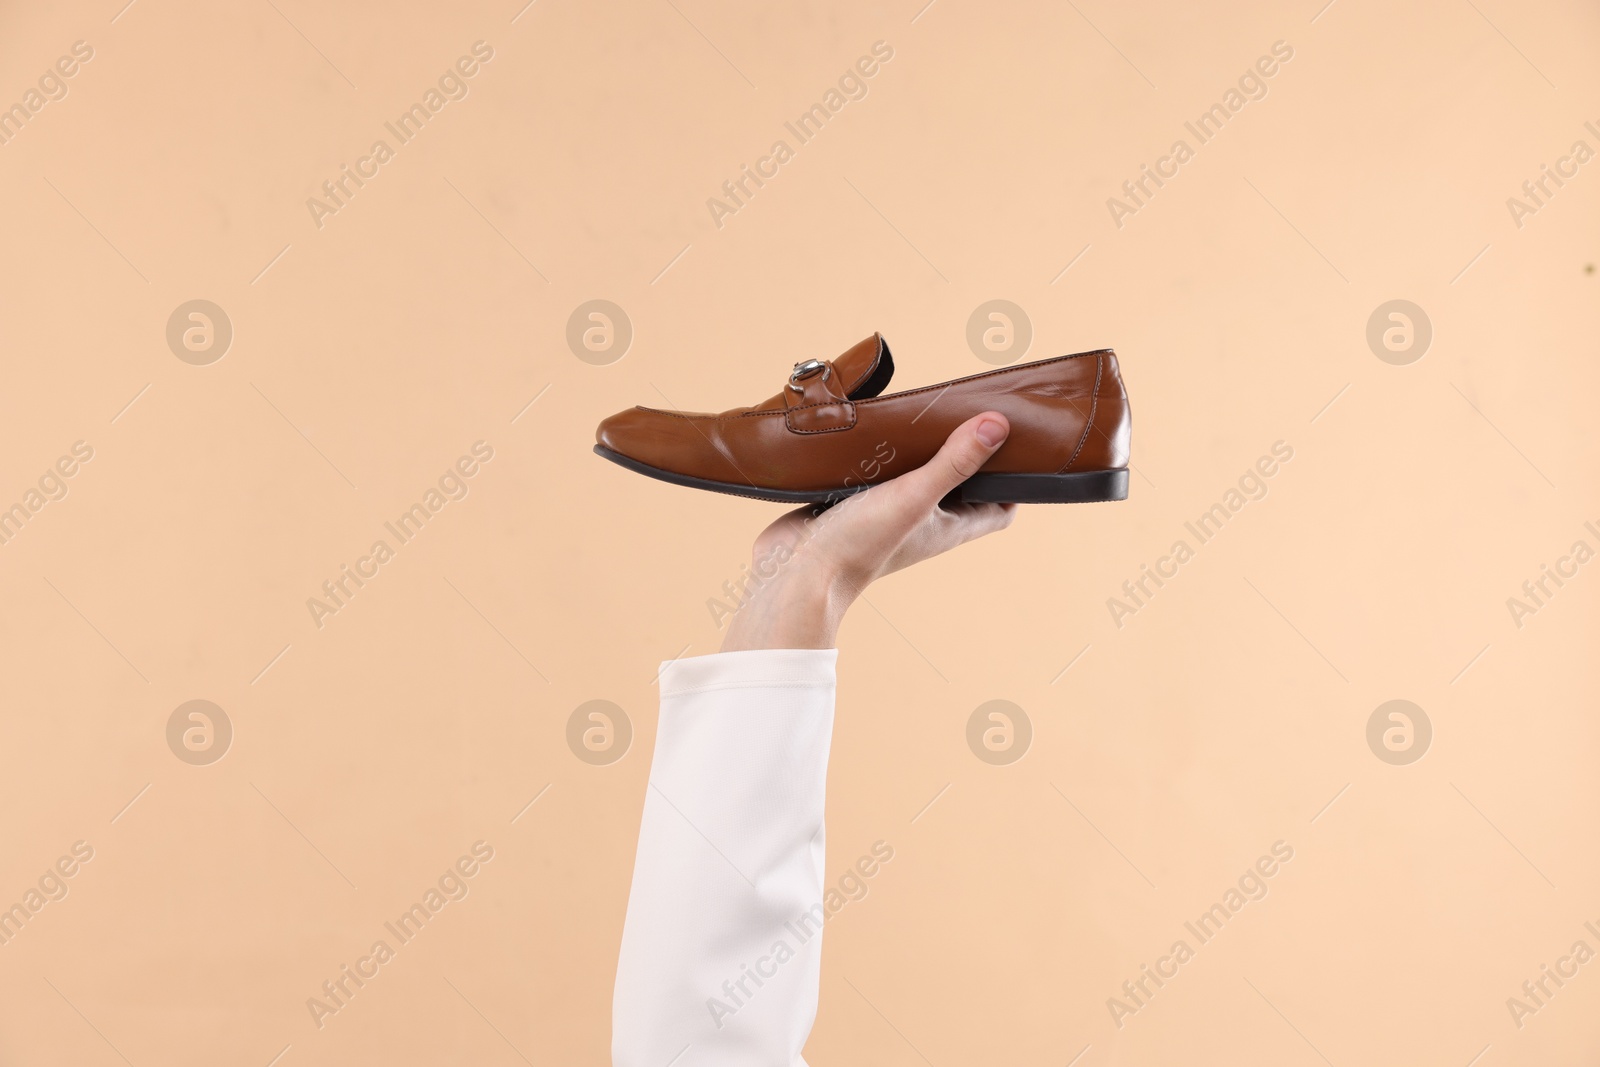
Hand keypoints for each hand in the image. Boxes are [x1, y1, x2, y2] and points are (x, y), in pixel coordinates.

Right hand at [721, 412, 1016, 651]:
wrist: (793, 573)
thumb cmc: (858, 546)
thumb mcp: (914, 497)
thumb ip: (954, 462)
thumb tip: (998, 425)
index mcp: (948, 527)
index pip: (999, 508)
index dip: (1014, 479)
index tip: (1017, 442)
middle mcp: (922, 521)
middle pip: (959, 485)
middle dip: (967, 452)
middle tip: (972, 411)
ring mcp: (887, 512)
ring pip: (914, 476)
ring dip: (920, 449)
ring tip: (928, 410)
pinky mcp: (852, 502)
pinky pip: (874, 472)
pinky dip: (879, 452)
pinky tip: (877, 426)